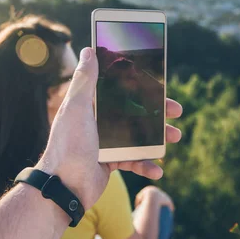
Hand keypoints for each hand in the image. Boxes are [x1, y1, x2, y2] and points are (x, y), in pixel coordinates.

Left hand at [36, 47, 182, 209]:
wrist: (63, 188)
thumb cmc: (67, 146)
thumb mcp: (76, 109)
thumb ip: (85, 81)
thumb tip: (89, 50)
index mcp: (91, 106)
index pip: (120, 91)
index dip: (141, 86)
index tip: (160, 84)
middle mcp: (99, 122)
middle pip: (134, 113)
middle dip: (157, 113)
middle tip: (176, 112)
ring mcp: (106, 143)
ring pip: (138, 137)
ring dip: (158, 138)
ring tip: (174, 139)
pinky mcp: (110, 163)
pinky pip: (134, 162)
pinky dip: (146, 165)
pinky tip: (157, 170)